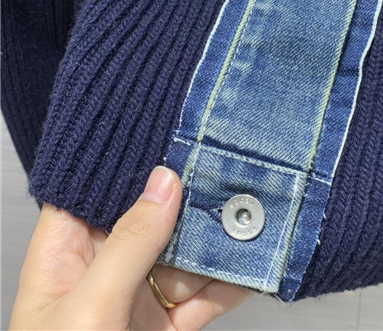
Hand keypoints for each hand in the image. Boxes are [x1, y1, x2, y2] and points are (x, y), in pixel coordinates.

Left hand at [9, 166, 252, 329]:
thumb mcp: (90, 309)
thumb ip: (130, 242)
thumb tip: (163, 182)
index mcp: (67, 251)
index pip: (94, 188)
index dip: (127, 160)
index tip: (166, 131)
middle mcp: (105, 265)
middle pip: (151, 216)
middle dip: (188, 199)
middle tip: (225, 165)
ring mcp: (140, 294)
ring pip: (185, 253)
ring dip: (217, 239)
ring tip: (251, 210)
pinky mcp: (169, 322)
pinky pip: (205, 294)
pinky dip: (230, 282)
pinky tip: (254, 263)